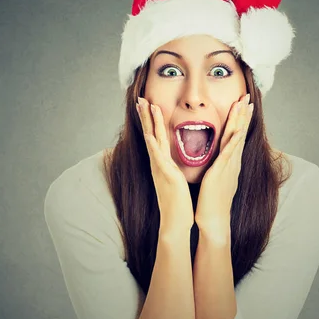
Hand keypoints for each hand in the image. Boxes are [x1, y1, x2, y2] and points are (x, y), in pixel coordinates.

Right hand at [136, 97, 193, 232]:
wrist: (175, 220)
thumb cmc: (177, 202)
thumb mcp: (175, 180)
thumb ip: (172, 169)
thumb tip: (173, 162)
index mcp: (162, 163)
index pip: (155, 136)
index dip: (151, 120)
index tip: (149, 104)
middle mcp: (158, 163)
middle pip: (150, 134)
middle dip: (146, 115)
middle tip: (141, 98)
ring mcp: (160, 168)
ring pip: (153, 140)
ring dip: (148, 122)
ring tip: (145, 106)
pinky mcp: (165, 175)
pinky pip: (157, 157)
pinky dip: (152, 145)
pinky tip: (149, 134)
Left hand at [194, 93, 253, 237]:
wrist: (214, 220)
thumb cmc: (212, 203)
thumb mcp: (215, 180)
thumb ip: (218, 169)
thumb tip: (218, 163)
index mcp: (229, 163)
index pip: (235, 136)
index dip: (239, 120)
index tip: (242, 105)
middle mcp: (232, 162)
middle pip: (239, 133)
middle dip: (243, 114)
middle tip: (247, 96)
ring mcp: (229, 166)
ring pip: (236, 139)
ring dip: (240, 121)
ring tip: (244, 104)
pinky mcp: (222, 172)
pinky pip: (229, 153)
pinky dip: (234, 140)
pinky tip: (238, 129)